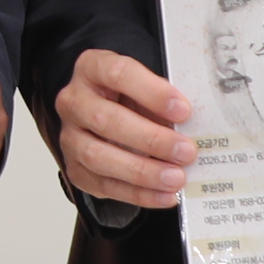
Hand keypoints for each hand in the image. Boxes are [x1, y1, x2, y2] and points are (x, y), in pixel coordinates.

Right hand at [55, 47, 191, 209]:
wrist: (103, 114)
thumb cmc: (129, 97)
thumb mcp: (146, 86)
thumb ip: (164, 101)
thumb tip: (194, 128)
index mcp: (92, 68)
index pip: (119, 75)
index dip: (152, 93)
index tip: (183, 110)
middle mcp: (74, 102)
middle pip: (106, 120)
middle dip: (151, 139)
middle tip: (185, 151)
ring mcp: (70, 137)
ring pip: (98, 156)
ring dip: (142, 171)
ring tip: (176, 178)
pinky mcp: (75, 168)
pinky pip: (104, 185)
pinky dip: (138, 194)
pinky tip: (165, 195)